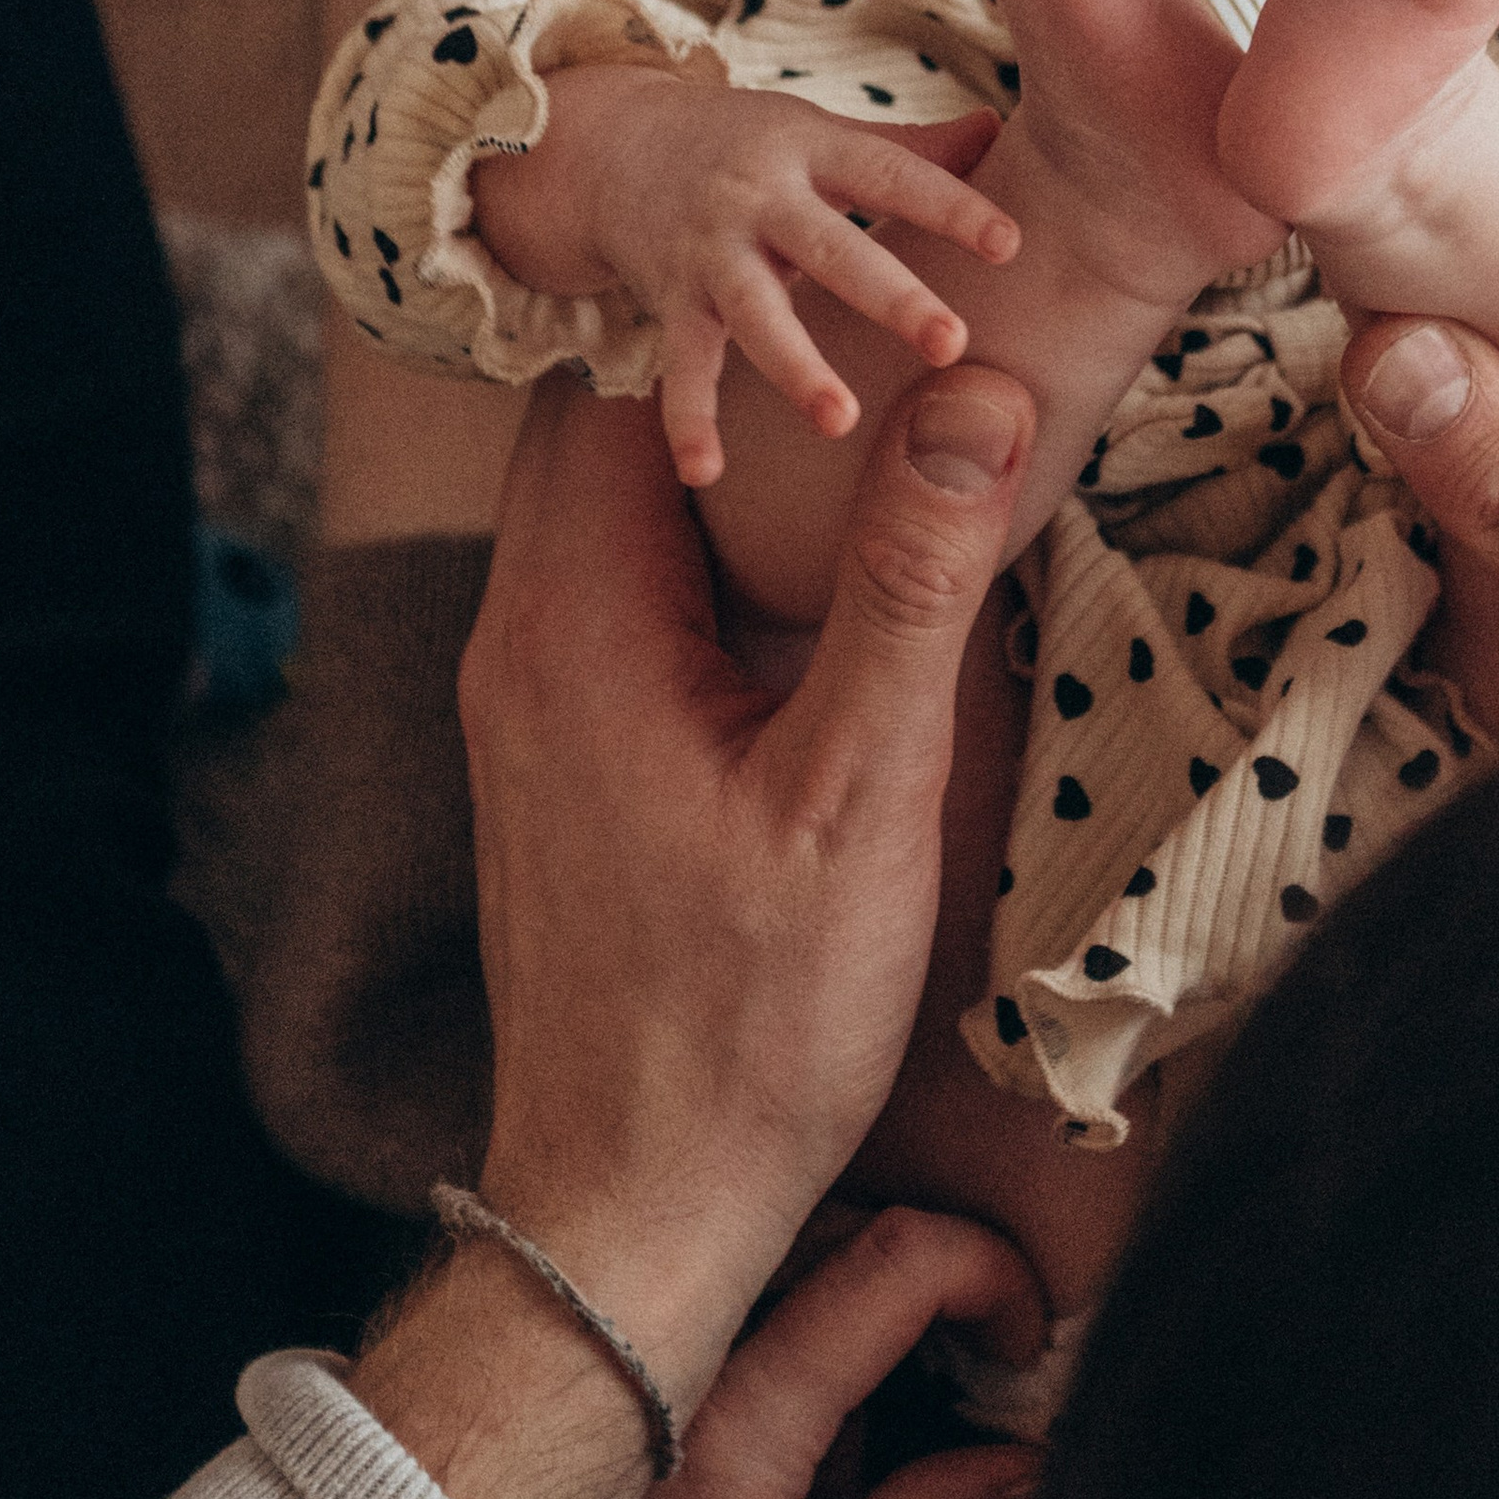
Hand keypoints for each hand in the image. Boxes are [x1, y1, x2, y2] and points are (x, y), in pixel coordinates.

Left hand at [456, 358, 1036, 1429]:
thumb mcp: (863, 797)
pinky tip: (821, 578)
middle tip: (892, 338)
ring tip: (877, 433)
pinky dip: (712, 550)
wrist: (630, 1211)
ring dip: (730, 468)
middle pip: (614, 429)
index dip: (751, 323)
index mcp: (574, 622)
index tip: (874, 286)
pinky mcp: (563, 759)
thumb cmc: (746, 1022)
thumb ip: (913, 587)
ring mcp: (530, 705)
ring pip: (616, 510)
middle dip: (743, 373)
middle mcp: (520, 641)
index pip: (635, 381)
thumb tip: (978, 397)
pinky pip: (622, 591)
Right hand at [476, 66, 1020, 485]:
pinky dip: (689, 420)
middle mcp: (759, 199)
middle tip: (949, 343)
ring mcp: (710, 253)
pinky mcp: (671, 302)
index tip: (1010, 244)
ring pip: (754, 313)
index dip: (949, 204)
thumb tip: (997, 126)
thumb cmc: (750, 143)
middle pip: (830, 249)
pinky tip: (706, 473)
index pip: (890, 174)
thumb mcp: (822, 130)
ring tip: (839, 419)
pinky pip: (681, 367)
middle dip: (888, 296)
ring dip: (794, 367)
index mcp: (812, 148)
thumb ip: (911, 144)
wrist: (616, 146)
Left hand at [591, 1208, 1042, 1498]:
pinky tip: (762, 1419)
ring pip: (785, 1239)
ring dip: (851, 1301)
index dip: (992, 1273)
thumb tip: (1022, 1467)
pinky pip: (719, 1270)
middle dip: (927, 1292)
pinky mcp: (600, 1323)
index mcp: (744, 1418)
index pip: (902, 1258)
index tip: (1020, 1335)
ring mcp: (635, 1319)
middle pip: (850, 1229)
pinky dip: (777, 1310)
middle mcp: (682, 1337)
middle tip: (949, 1385)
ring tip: (839, 1437)